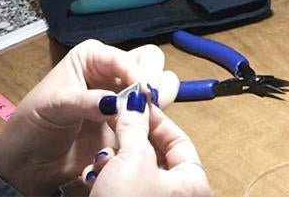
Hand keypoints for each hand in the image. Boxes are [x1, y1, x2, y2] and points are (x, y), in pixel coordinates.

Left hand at [0, 39, 178, 195]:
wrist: (30, 161)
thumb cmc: (33, 124)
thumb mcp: (53, 106)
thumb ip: (84, 102)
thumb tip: (114, 102)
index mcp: (91, 58)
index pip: (123, 56)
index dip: (135, 71)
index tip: (142, 90)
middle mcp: (110, 74)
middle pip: (149, 62)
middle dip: (154, 79)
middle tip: (150, 101)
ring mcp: (123, 99)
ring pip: (158, 87)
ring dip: (159, 100)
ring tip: (147, 118)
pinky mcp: (129, 125)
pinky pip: (153, 118)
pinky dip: (155, 123)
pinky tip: (144, 134)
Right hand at [84, 99, 210, 196]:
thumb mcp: (133, 159)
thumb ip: (134, 126)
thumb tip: (135, 101)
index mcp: (193, 185)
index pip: (179, 139)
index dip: (155, 118)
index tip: (135, 102)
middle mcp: (177, 196)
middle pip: (155, 153)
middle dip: (130, 138)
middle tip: (114, 122)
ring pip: (135, 168)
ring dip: (115, 158)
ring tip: (103, 158)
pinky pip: (122, 185)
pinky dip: (108, 176)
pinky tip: (95, 175)